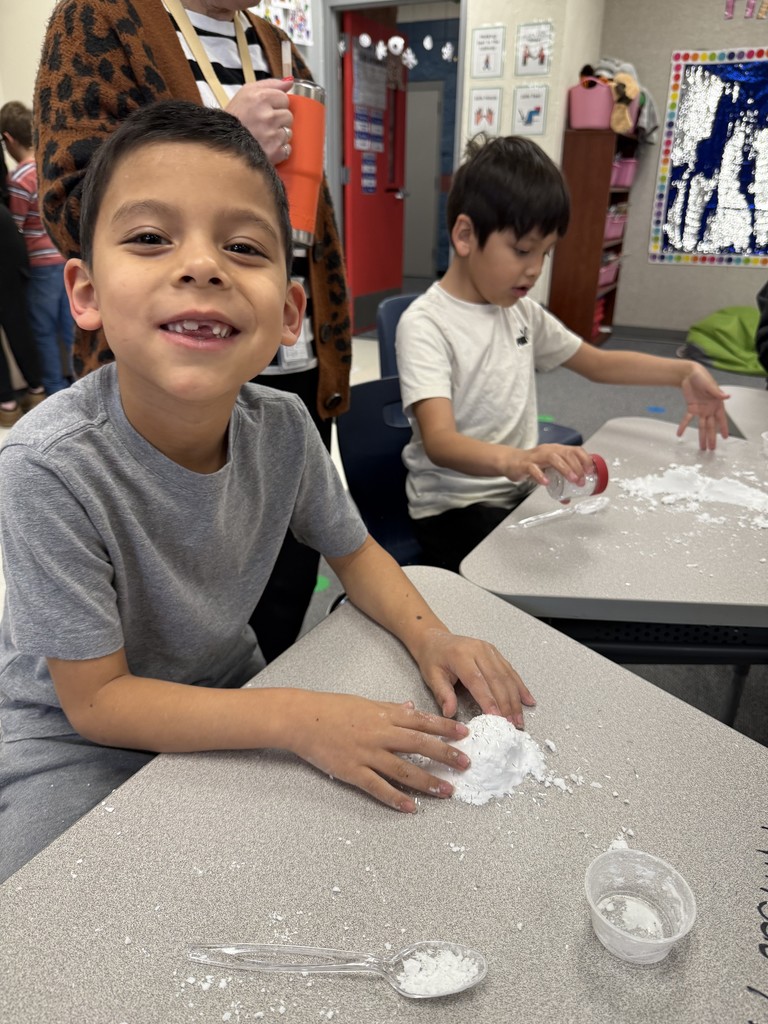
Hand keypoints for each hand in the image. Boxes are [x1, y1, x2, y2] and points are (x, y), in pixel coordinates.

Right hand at [225, 78, 292, 164]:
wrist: (222, 144)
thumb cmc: (234, 117)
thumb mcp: (246, 92)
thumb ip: (270, 84)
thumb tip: (289, 82)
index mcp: (260, 98)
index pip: (284, 98)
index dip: (276, 104)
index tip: (266, 109)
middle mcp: (267, 116)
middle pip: (288, 116)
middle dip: (278, 120)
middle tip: (263, 123)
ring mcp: (271, 136)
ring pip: (288, 133)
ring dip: (278, 135)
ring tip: (263, 136)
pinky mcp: (274, 153)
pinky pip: (287, 149)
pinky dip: (279, 150)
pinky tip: (266, 147)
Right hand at [289, 692, 472, 812]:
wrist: (302, 719)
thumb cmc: (332, 708)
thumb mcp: (365, 703)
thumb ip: (391, 709)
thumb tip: (412, 708)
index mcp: (384, 716)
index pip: (421, 722)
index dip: (444, 728)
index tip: (464, 734)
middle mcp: (380, 735)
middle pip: (419, 745)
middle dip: (445, 755)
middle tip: (466, 764)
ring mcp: (367, 754)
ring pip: (404, 769)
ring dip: (428, 781)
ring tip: (447, 790)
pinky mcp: (353, 772)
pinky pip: (378, 787)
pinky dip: (396, 798)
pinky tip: (411, 807)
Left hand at [412, 630, 534, 725]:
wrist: (435, 639)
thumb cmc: (433, 659)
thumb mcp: (432, 676)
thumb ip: (443, 694)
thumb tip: (450, 713)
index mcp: (461, 656)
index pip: (477, 681)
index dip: (488, 700)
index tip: (496, 718)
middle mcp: (478, 650)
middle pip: (497, 679)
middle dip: (506, 704)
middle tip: (512, 724)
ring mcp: (489, 650)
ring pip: (507, 676)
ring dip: (515, 699)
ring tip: (519, 718)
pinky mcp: (495, 652)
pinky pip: (510, 671)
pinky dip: (520, 687)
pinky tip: (528, 700)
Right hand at [503, 443, 594, 486]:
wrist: (510, 461)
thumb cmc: (532, 464)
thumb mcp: (548, 471)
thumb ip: (559, 483)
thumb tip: (568, 498)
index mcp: (557, 450)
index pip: (574, 450)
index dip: (585, 459)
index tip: (590, 471)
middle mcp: (548, 450)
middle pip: (566, 454)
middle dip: (577, 467)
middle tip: (581, 480)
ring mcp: (536, 457)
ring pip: (552, 458)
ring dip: (565, 468)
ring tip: (572, 479)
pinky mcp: (525, 465)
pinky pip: (533, 469)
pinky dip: (540, 475)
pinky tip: (546, 483)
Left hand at [677, 363, 729, 449]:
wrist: (689, 374)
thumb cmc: (702, 377)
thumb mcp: (710, 385)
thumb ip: (717, 393)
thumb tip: (727, 397)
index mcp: (717, 404)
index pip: (721, 419)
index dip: (723, 428)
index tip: (725, 438)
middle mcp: (709, 409)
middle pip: (711, 426)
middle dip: (711, 438)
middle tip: (711, 448)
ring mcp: (701, 410)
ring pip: (701, 426)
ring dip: (701, 437)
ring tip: (701, 447)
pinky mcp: (691, 408)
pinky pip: (687, 419)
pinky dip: (683, 426)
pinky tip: (679, 433)